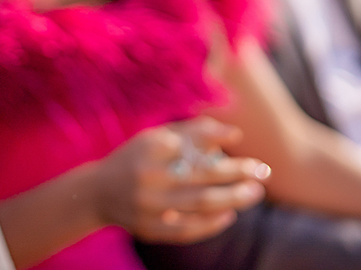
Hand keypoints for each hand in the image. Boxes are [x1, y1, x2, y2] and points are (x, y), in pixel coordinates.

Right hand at [90, 117, 268, 243]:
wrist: (97, 192)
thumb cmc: (136, 158)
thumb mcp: (154, 138)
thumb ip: (192, 131)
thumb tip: (235, 133)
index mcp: (148, 147)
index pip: (190, 142)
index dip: (217, 139)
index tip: (242, 139)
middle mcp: (147, 175)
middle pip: (201, 175)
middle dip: (236, 172)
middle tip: (263, 170)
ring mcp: (148, 205)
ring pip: (199, 203)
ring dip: (232, 198)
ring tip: (255, 192)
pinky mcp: (149, 228)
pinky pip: (187, 229)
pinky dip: (211, 224)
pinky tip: (230, 214)